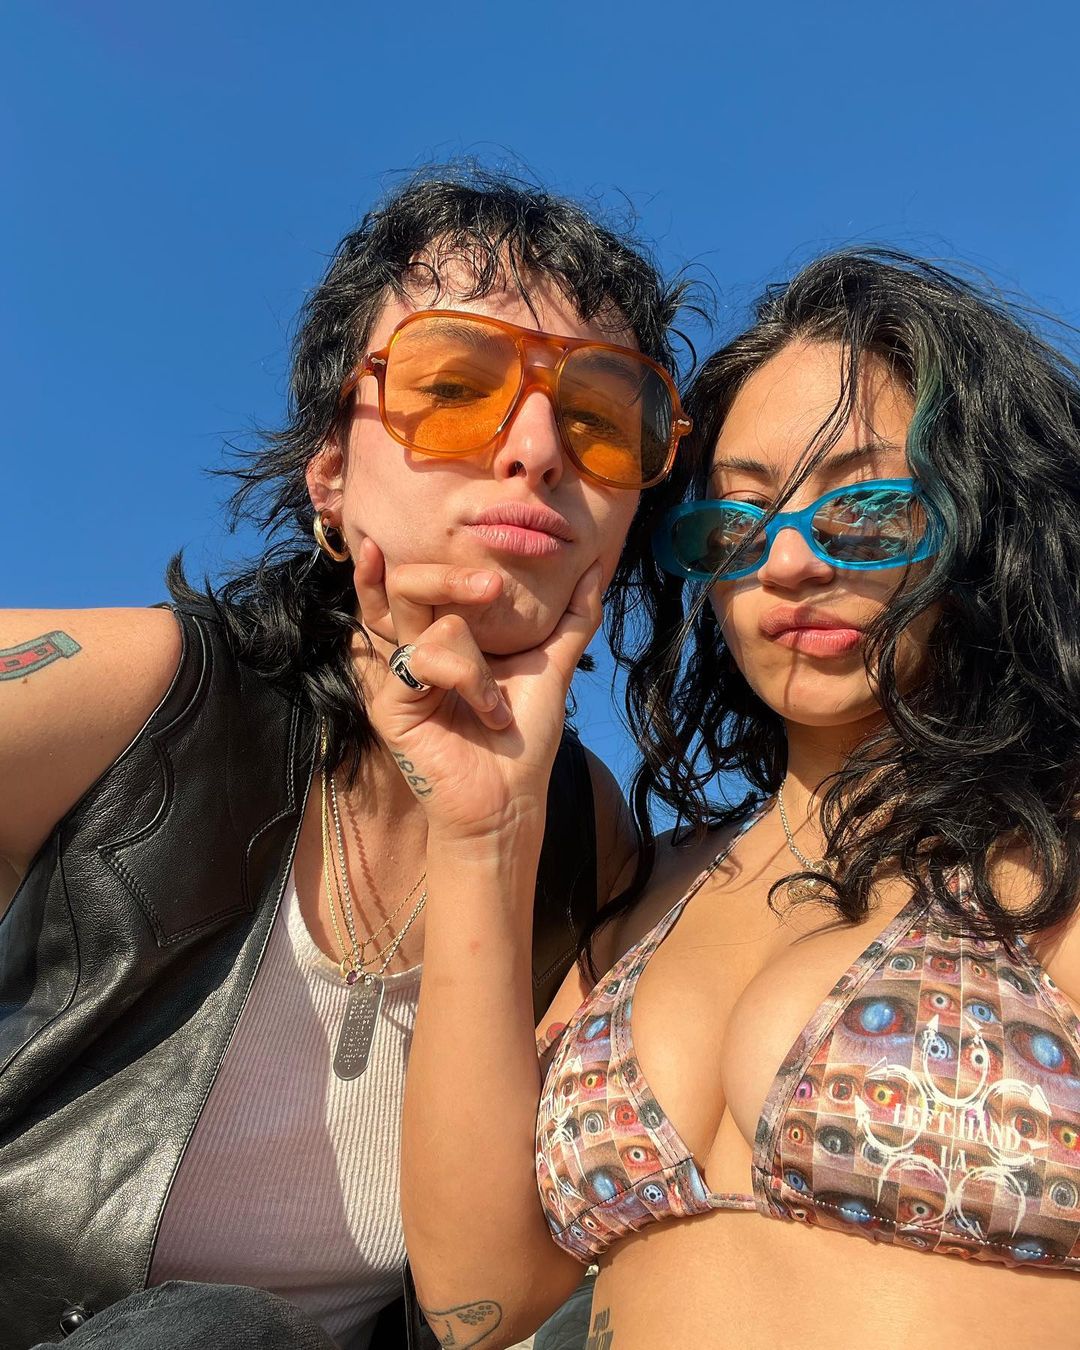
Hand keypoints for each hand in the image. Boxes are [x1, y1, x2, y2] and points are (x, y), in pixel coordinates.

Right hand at [355, 540, 603, 845]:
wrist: (511, 799)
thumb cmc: (524, 739)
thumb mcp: (552, 665)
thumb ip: (572, 616)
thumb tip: (593, 567)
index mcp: (443, 638)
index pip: (409, 587)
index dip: (389, 564)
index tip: (385, 537)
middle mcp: (415, 650)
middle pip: (406, 584)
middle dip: (449, 575)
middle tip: (491, 587)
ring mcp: (400, 675)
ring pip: (421, 613)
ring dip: (476, 654)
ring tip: (497, 700)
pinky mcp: (391, 702)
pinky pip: (426, 657)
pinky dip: (470, 680)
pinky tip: (486, 714)